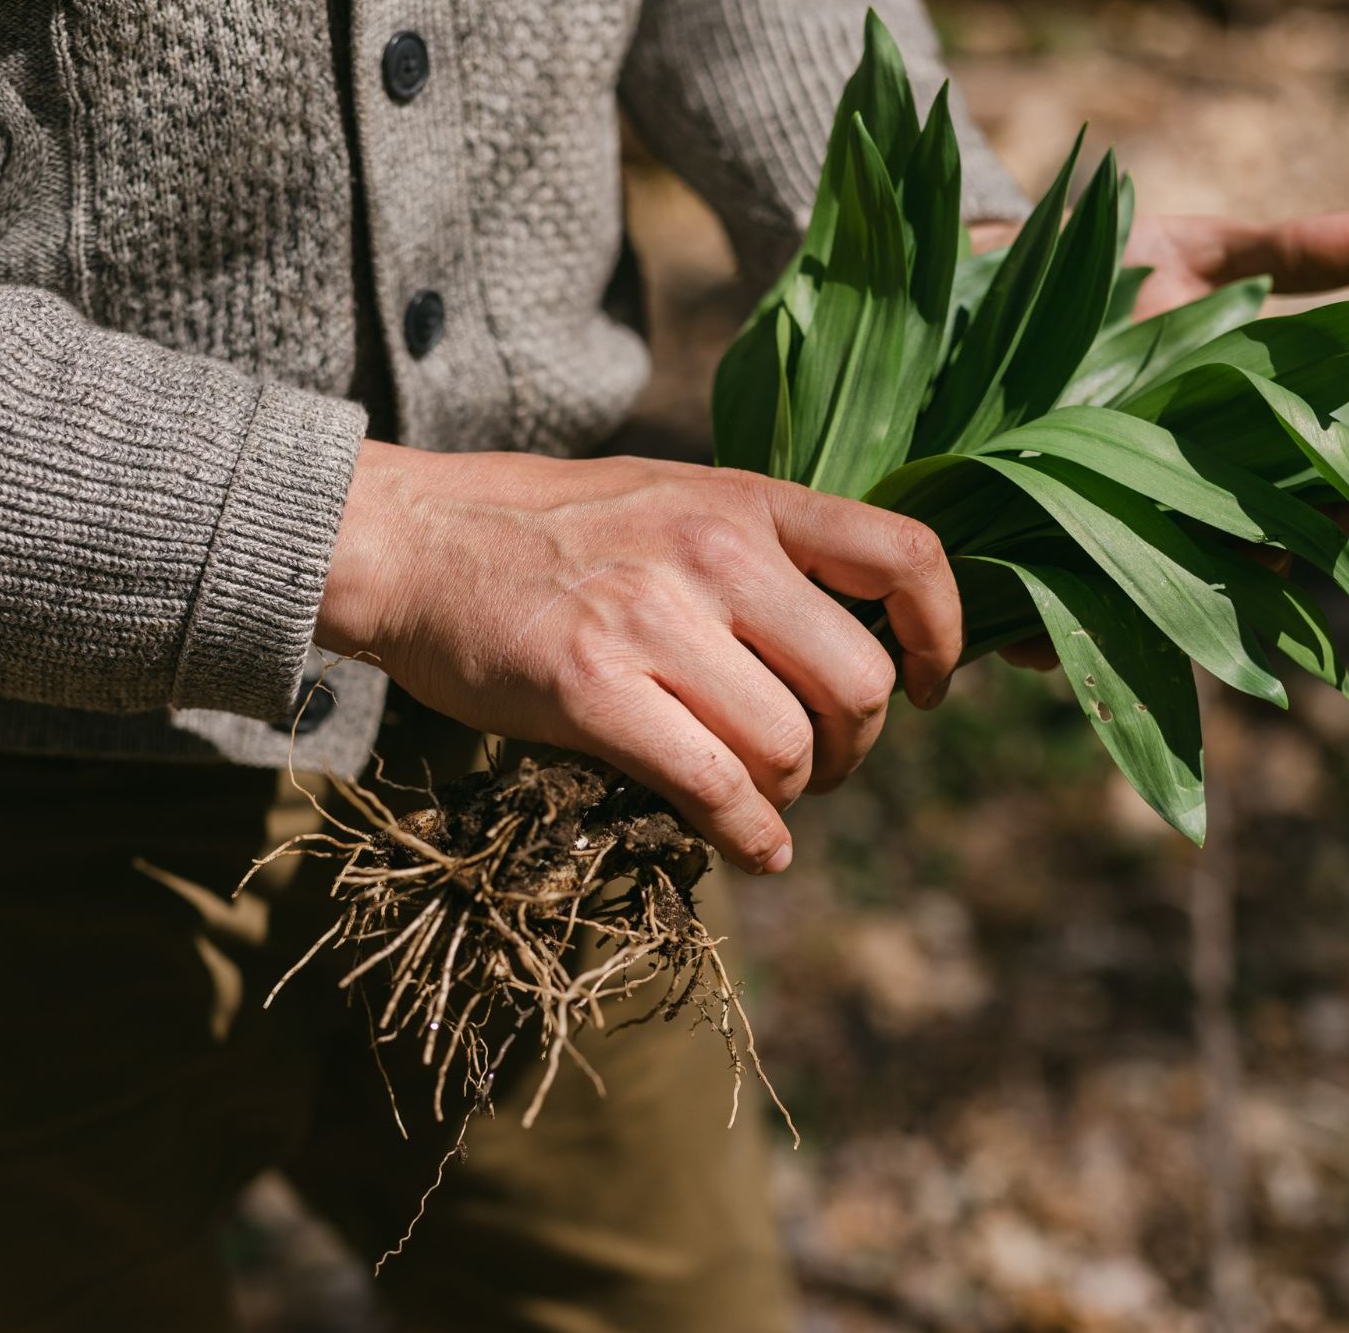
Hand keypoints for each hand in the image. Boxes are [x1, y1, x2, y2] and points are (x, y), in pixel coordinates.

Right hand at [318, 444, 961, 872]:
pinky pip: (715, 788)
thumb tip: (847, 646)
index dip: (939, 637)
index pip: (905, 557)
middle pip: (857, 684)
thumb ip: (758, 554)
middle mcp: (714, 552)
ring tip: (763, 801)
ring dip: (792, 797)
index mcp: (744, 500)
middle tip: (822, 769)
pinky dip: (749, 838)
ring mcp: (652, 619)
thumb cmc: (542, 531)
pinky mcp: (592, 689)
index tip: (925, 688)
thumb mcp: (671, 498)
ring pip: (790, 748)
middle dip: (855, 749)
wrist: (409, 540)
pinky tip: (748, 848)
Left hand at [970, 207, 1348, 670]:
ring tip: (1150, 623)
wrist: (987, 273)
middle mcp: (1157, 498)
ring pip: (1125, 597)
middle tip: (1265, 575)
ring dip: (1135, 621)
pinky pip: (1023, 597)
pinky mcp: (1008, 529)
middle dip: (1247, 578)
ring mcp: (1084, 519)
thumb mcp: (1198, 253)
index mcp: (1214, 450)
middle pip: (1219, 561)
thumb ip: (1294, 256)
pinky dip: (1027, 623)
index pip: (1291, 494)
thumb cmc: (1101, 265)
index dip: (1335, 507)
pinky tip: (1025, 646)